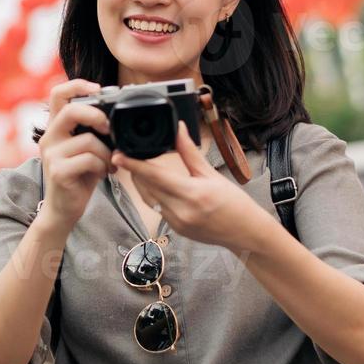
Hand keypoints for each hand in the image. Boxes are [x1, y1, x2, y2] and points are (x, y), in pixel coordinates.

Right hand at [36, 78, 115, 230]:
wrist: (63, 210)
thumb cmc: (78, 177)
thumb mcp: (84, 150)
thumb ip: (91, 132)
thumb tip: (114, 117)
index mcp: (55, 128)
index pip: (57, 95)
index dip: (77, 85)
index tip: (98, 88)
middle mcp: (49, 138)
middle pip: (71, 111)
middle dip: (96, 116)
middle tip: (108, 128)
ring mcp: (51, 155)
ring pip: (88, 140)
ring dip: (106, 153)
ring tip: (108, 163)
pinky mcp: (58, 172)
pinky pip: (90, 160)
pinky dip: (103, 166)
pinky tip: (102, 174)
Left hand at [112, 121, 270, 253]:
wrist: (244, 233)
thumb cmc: (234, 203)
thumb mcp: (211, 174)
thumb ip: (190, 153)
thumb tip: (179, 130)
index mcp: (192, 194)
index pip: (155, 176)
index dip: (134, 165)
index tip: (119, 155)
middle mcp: (181, 211)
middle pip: (147, 187)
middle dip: (135, 171)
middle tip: (128, 155)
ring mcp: (176, 223)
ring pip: (148, 198)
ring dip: (142, 183)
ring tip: (140, 167)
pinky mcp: (175, 229)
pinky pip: (157, 208)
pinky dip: (153, 195)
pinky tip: (156, 185)